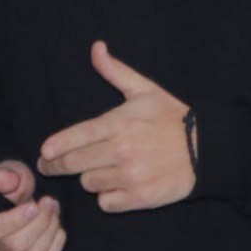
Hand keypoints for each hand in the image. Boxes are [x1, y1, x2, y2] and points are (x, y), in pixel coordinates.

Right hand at [0, 160, 63, 250]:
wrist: (16, 202)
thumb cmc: (10, 187)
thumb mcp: (7, 172)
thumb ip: (5, 175)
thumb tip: (6, 180)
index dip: (14, 221)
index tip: (32, 206)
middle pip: (17, 245)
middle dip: (41, 221)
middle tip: (49, 202)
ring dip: (51, 229)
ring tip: (53, 209)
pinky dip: (56, 243)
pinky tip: (55, 226)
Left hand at [37, 42, 194, 212]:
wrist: (206, 149)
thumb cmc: (171, 117)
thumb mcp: (145, 90)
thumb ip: (116, 71)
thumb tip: (96, 48)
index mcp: (119, 123)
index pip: (78, 137)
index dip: (57, 146)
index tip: (44, 152)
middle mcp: (122, 151)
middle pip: (75, 164)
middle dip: (57, 165)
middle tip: (50, 165)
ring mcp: (131, 176)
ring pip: (89, 184)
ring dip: (90, 178)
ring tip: (102, 168)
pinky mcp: (140, 198)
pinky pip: (106, 203)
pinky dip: (107, 197)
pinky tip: (117, 185)